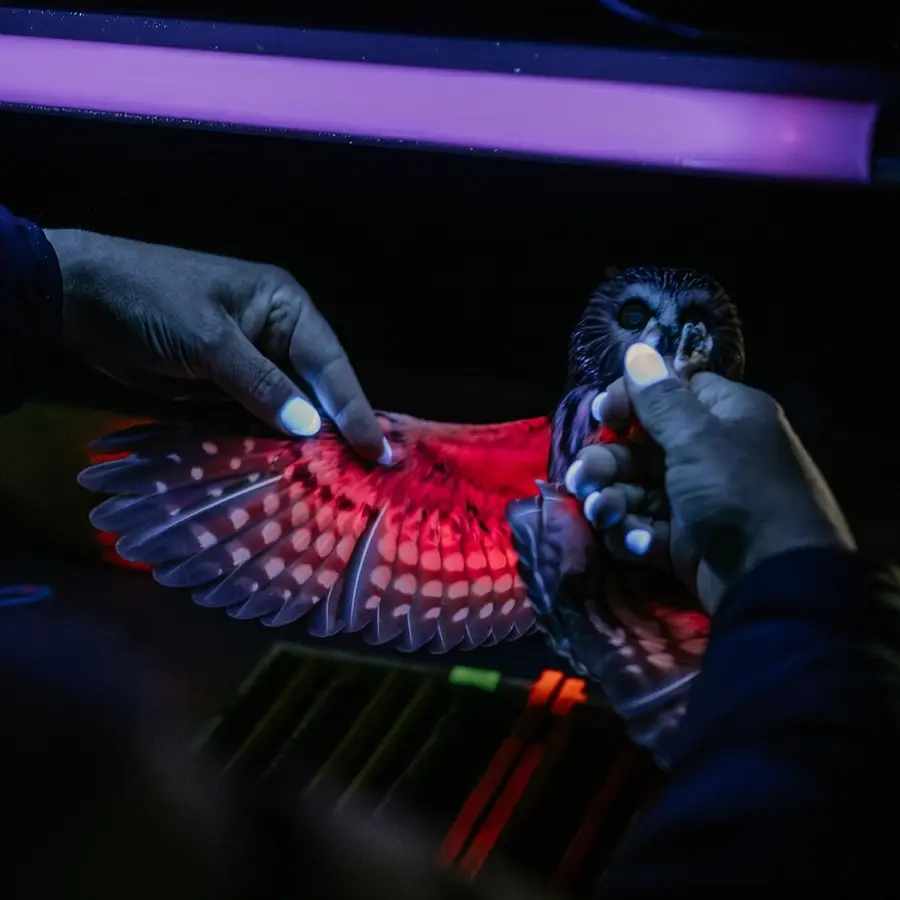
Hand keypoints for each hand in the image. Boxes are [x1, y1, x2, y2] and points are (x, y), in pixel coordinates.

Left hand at [46, 229, 389, 462]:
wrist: (77, 297)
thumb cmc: (151, 302)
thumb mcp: (210, 341)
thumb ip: (262, 385)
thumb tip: (309, 429)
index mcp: (283, 304)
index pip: (329, 361)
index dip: (353, 407)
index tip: (376, 450)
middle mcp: (275, 329)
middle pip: (315, 384)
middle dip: (334, 425)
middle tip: (366, 471)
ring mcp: (248, 356)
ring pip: (286, 403)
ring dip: (301, 437)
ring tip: (332, 477)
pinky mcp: (222, 380)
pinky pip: (254, 413)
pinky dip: (266, 437)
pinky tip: (282, 465)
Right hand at [565, 343, 854, 611]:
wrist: (774, 580)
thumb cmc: (739, 492)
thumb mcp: (699, 438)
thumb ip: (659, 398)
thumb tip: (637, 348)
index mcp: (723, 416)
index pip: (667, 392)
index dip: (630, 401)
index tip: (603, 415)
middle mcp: (708, 453)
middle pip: (638, 445)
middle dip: (605, 461)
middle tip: (582, 478)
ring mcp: (694, 500)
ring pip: (633, 489)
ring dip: (611, 499)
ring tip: (604, 513)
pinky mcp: (683, 543)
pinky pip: (642, 527)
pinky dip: (633, 533)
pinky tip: (639, 543)